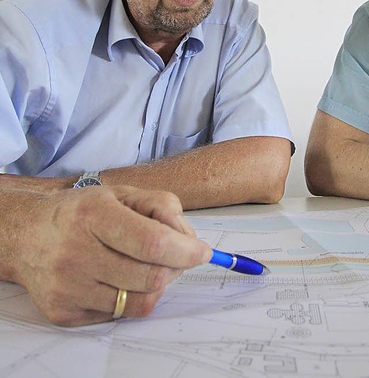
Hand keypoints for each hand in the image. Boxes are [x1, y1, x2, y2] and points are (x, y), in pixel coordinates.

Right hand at [11, 186, 210, 325]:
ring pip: (140, 301)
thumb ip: (163, 206)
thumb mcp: (123, 193)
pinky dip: (132, 297)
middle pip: (151, 277)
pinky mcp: (64, 312)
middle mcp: (76, 253)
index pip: (153, 243)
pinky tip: (120, 278)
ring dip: (157, 284)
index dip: (186, 251)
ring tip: (148, 265)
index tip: (202, 252)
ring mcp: (68, 288)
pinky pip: (119, 314)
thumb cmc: (83, 212)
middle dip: (176, 267)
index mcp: (94, 216)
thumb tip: (189, 240)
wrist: (26, 235)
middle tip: (176, 256)